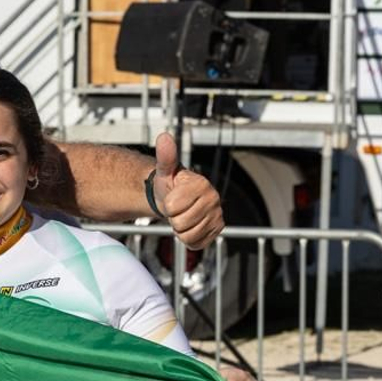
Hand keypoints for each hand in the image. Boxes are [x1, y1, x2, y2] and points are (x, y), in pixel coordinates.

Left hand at [152, 133, 223, 249]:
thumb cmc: (170, 184)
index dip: (168, 205)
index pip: (173, 207)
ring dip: (179, 229)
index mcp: (202, 185)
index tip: (173, 197)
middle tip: (177, 208)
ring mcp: (217, 216)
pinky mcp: (217, 230)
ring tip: (182, 216)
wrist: (174, 198)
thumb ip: (166, 156)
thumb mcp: (165, 170)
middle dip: (173, 218)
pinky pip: (195, 243)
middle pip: (181, 223)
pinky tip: (189, 226)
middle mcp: (214, 200)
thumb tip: (164, 137)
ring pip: (188, 235)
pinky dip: (187, 238)